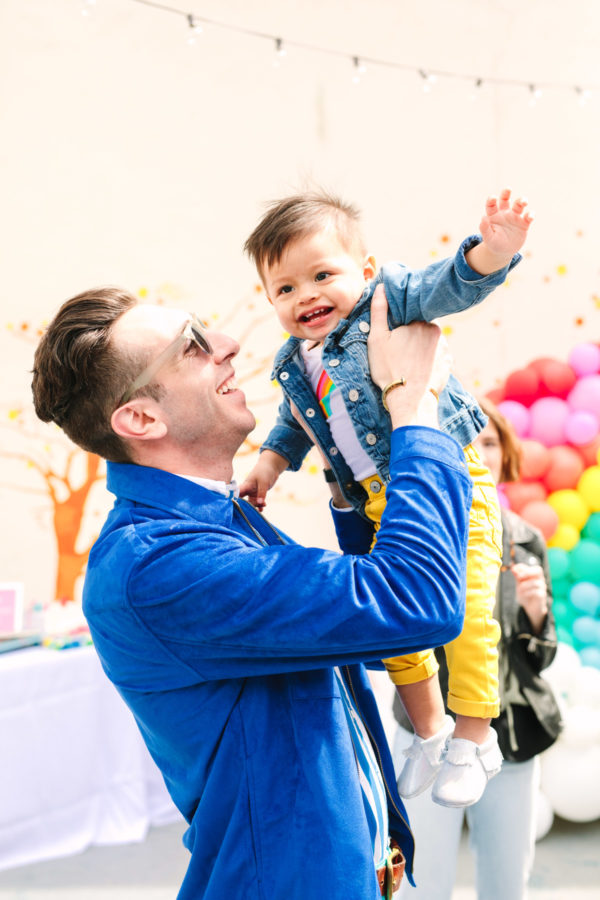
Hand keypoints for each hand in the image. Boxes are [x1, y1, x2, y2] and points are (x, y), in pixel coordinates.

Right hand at [239, 450, 287, 509]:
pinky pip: (258, 502)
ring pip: (251, 502)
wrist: (271, 467)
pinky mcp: (258, 493)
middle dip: (245, 506)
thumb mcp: (264, 482)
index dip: (234, 499)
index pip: (237, 493)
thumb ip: (261, 493)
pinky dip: (260, 505)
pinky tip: (262, 508)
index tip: (234, 506)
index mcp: (246, 485)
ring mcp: (253, 492)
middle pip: (243, 500)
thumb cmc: (264, 471)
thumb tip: (259, 503)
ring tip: (263, 504)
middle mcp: (248, 490)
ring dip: (256, 505)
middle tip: (249, 511)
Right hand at [368, 285, 451, 427]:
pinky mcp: (448, 365)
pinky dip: (430, 360)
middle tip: (400, 349)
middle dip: (414, 333)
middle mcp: (438, 331)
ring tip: (408, 361)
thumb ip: (379, 311)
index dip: (404, 320)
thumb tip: (381, 287)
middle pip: (424, 326)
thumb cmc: (390, 369)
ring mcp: (445, 349)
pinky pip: (438, 356)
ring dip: (423, 347)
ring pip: (431, 341)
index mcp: (421, 321)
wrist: (410, 401)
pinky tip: (419, 369)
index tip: (396, 332)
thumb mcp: (377, 338)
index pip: (414, 312)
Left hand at [466, 188, 533, 273]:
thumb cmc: (494, 243)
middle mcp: (504, 213)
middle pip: (505, 199)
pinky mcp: (524, 223)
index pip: (491, 204)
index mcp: (493, 215)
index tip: (493, 198)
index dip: (491, 200)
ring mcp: (514, 217)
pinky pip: (528, 217)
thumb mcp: (488, 238)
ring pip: (519, 205)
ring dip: (522, 201)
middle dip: (506, 193)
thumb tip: (483, 218)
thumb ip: (484, 228)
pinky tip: (529, 216)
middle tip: (508, 189)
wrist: (504, 252)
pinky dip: (530, 215)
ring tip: (524, 202)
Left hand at [511, 562, 548, 632]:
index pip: (533, 567)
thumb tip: (513, 566)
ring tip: (519, 590)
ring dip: (524, 586)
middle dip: (527, 572)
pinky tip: (523, 596)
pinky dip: (527, 593)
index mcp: (535, 576)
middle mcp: (540, 580)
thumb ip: (517, 576)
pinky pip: (536, 592)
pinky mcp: (542, 596)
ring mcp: (543, 588)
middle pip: (538, 570)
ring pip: (535, 582)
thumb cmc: (525, 594)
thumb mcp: (519, 584)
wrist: (530, 608)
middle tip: (518, 577)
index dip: (524, 567)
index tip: (513, 569)